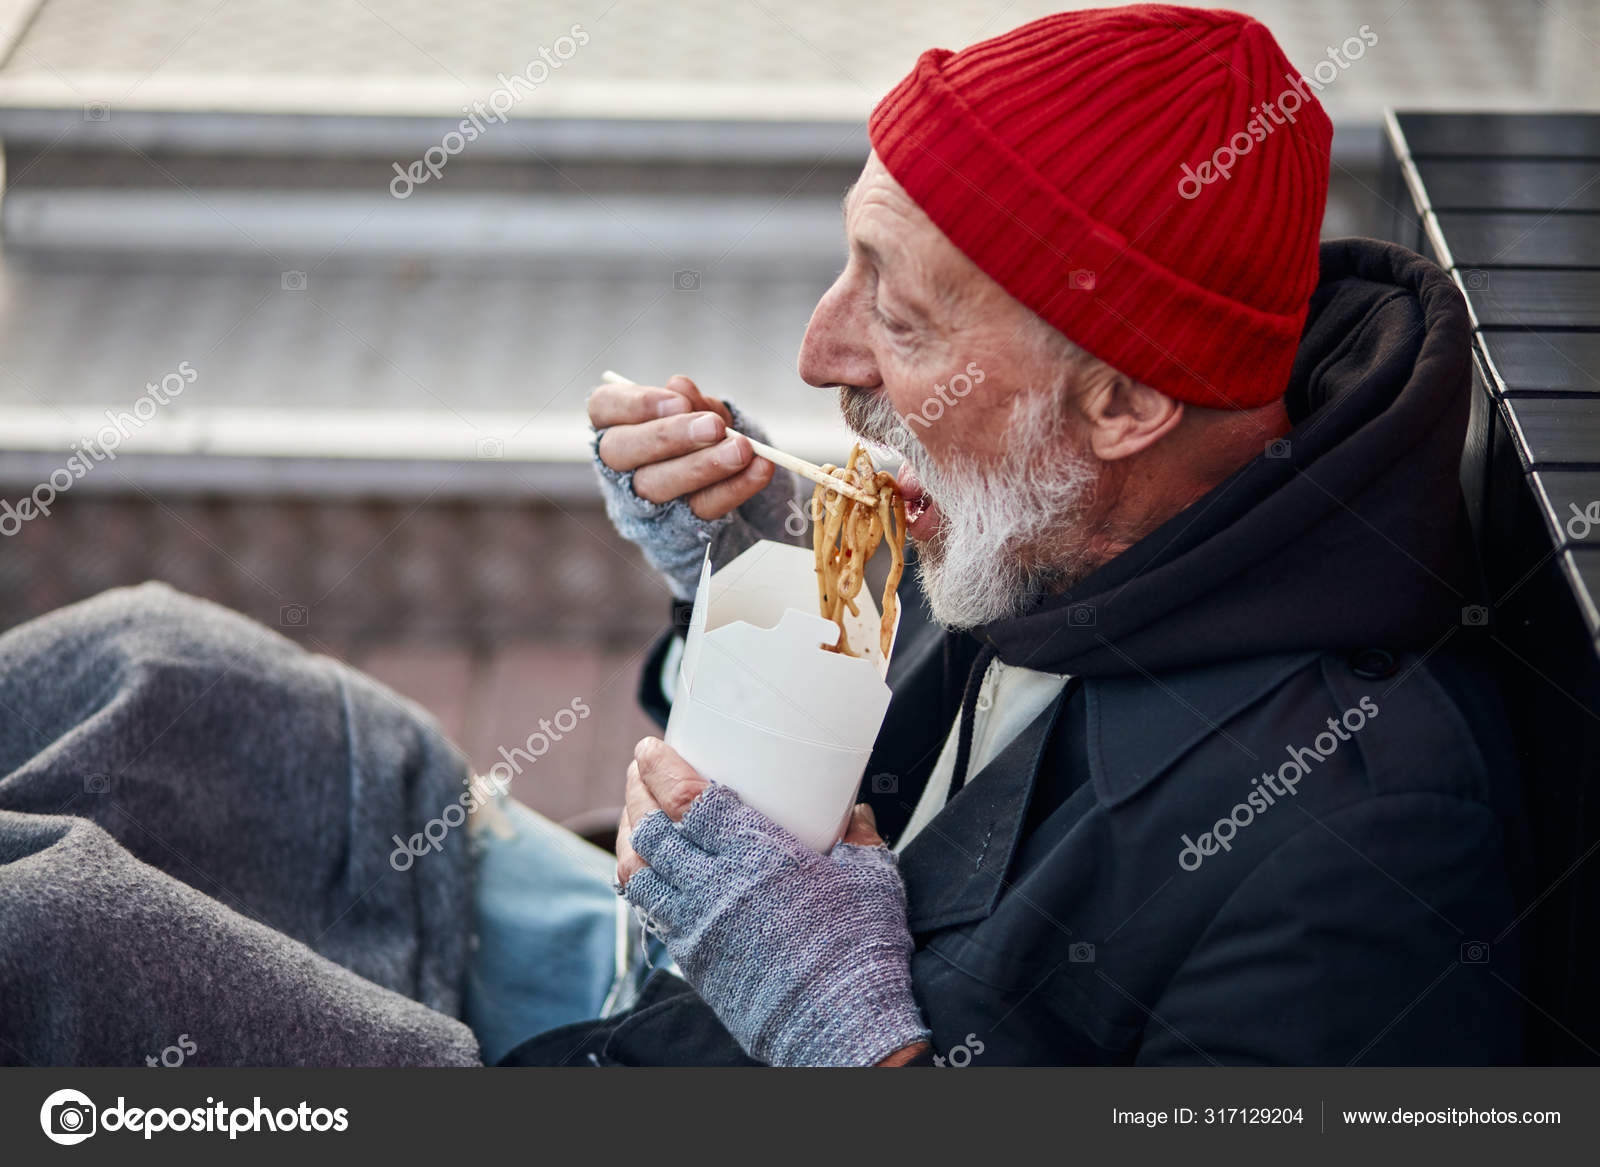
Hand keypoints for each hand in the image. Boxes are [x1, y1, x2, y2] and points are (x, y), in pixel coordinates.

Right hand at [588, 374, 774, 518]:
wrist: (722, 478)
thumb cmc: (698, 432)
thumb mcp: (698, 411)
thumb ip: (689, 400)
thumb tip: (680, 387)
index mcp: (613, 424)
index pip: (604, 407)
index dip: (637, 403)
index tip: (679, 400)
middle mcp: (617, 463)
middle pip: (622, 450)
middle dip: (670, 436)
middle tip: (714, 426)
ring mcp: (641, 499)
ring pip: (657, 485)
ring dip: (703, 466)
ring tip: (742, 449)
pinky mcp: (674, 526)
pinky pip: (701, 507)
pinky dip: (734, 488)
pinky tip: (759, 469)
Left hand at [616, 737, 929, 1066]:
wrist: (842, 1026)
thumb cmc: (860, 950)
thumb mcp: (870, 877)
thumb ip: (857, 837)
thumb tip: (854, 813)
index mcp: (758, 854)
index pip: (688, 799)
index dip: (661, 768)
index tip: (651, 750)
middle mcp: (717, 886)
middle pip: (652, 829)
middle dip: (638, 792)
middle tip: (640, 772)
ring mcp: (698, 925)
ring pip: (639, 871)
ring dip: (632, 837)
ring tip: (638, 817)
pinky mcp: (694, 958)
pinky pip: (650, 913)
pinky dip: (643, 884)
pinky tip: (651, 872)